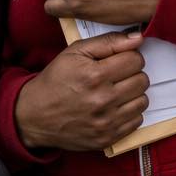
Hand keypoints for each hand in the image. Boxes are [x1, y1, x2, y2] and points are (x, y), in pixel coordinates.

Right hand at [14, 29, 149, 151]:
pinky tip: (114, 107)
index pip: (136, 60)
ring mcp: (105, 122)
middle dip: (132, 74)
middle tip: (116, 77)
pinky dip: (129, 113)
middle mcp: (102, 100)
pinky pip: (137, 121)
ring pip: (142, 100)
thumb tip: (138, 38)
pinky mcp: (107, 138)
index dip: (129, 57)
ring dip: (133, 94)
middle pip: (142, 80)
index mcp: (95, 75)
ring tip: (115, 91)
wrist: (33, 116)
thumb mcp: (75, 52)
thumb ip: (108, 41)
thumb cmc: (55, 80)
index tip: (119, 61)